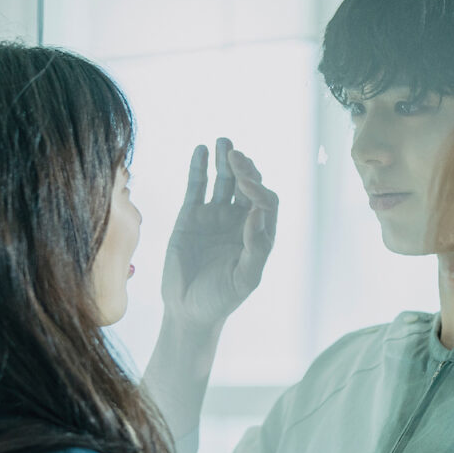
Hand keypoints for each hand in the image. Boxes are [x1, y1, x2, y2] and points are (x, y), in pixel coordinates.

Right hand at [161, 138, 278, 329]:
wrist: (187, 311)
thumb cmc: (221, 298)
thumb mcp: (245, 278)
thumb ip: (256, 247)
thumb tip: (257, 212)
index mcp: (259, 233)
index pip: (266, 201)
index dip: (259, 190)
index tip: (246, 188)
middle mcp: (239, 220)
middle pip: (248, 184)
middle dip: (245, 169)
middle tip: (236, 156)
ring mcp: (215, 216)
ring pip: (224, 180)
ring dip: (225, 160)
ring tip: (224, 142)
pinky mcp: (191, 216)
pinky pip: (197, 186)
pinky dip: (199, 168)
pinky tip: (200, 150)